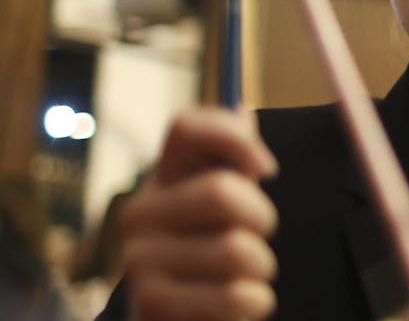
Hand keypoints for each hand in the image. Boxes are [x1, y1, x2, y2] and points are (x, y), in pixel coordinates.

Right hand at [120, 108, 278, 320]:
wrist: (184, 316)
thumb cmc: (213, 248)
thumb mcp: (229, 201)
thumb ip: (237, 159)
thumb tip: (245, 111)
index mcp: (163, 176)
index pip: (186, 126)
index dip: (236, 138)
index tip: (267, 169)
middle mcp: (140, 211)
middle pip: (221, 191)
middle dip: (262, 218)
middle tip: (260, 236)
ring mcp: (139, 258)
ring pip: (236, 250)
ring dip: (261, 267)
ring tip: (248, 274)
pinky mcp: (152, 303)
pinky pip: (236, 296)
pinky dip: (256, 302)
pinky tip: (244, 300)